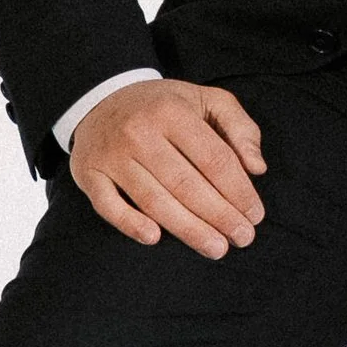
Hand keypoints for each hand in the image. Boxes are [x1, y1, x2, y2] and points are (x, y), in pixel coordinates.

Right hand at [72, 80, 265, 255]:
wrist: (101, 98)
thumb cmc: (164, 106)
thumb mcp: (206, 99)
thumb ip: (239, 127)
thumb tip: (257, 168)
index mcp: (172, 112)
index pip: (214, 158)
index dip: (239, 190)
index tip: (255, 214)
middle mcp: (139, 132)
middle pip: (186, 184)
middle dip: (220, 215)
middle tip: (243, 237)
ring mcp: (112, 155)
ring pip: (154, 200)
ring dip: (188, 228)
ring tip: (216, 247)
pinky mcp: (89, 174)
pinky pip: (108, 206)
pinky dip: (130, 223)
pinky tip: (154, 238)